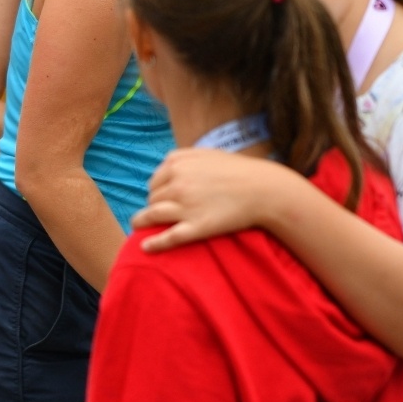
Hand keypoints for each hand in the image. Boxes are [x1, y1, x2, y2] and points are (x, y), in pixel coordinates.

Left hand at [131, 149, 282, 251]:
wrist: (263, 189)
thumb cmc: (239, 171)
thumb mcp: (208, 154)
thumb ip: (184, 157)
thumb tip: (167, 165)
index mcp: (177, 163)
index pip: (154, 181)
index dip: (156, 190)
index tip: (160, 197)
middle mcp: (177, 184)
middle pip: (153, 198)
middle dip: (154, 205)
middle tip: (159, 212)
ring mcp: (184, 206)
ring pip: (152, 216)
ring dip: (142, 222)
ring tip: (139, 227)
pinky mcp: (195, 227)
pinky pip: (167, 238)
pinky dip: (153, 244)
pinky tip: (145, 247)